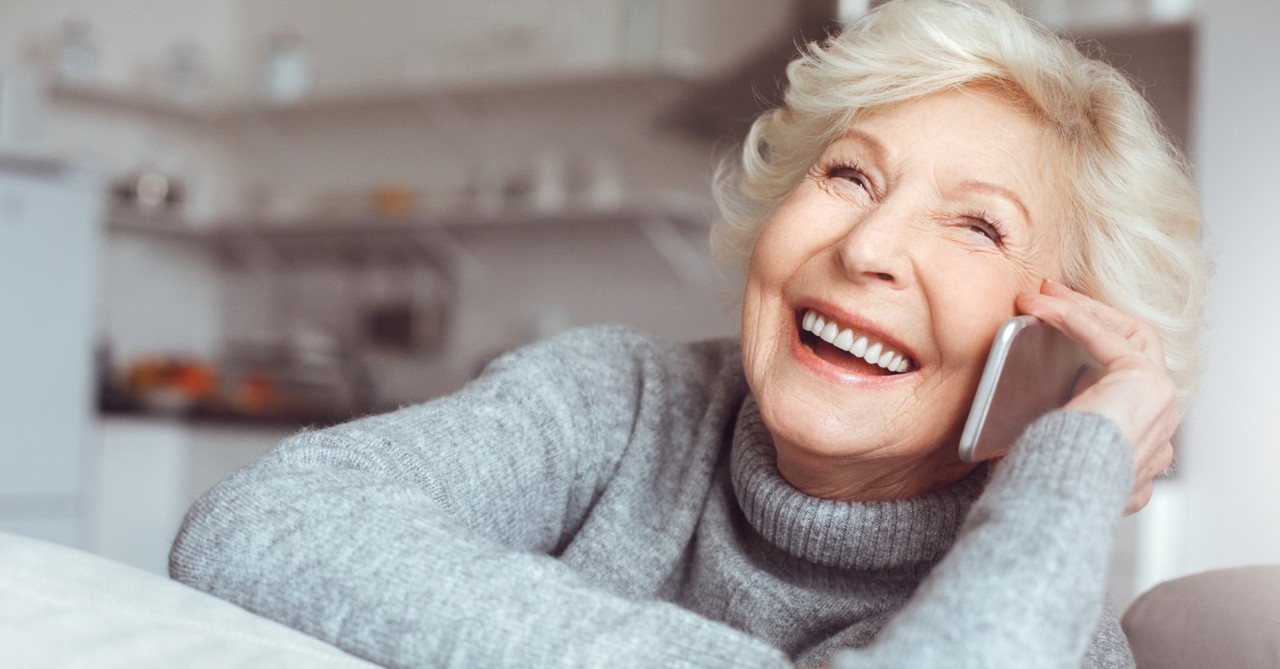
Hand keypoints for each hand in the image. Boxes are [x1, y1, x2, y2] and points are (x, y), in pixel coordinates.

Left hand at [1015, 281, 1176, 514]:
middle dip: (1095, 319)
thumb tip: (1003, 444)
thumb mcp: (1052, 462)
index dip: (1092, 352)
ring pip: (1131, 338)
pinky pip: (1110, 339)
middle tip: (1054, 298)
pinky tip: (1046, 305)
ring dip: (1086, 310)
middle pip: (1137, 353)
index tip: (1055, 334)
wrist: (1059, 495)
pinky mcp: (1147, 384)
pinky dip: (1075, 317)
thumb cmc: (1046, 486)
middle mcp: (1159, 429)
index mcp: (1138, 449)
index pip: (1125, 385)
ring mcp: (1161, 407)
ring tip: (1047, 294)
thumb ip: (1049, 446)